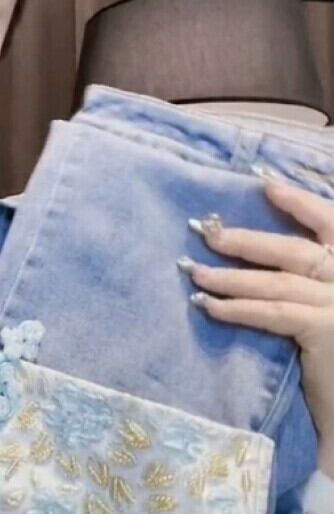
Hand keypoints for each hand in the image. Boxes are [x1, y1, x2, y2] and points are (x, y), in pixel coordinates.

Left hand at [184, 179, 333, 470]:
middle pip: (298, 249)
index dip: (300, 202)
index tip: (263, 183)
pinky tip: (207, 305)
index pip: (332, 224)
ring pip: (280, 280)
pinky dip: (238, 307)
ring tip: (193, 270)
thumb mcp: (326, 317)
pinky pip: (274, 313)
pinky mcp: (328, 330)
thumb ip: (306, 288)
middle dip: (248, 238)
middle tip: (205, 229)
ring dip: (231, 274)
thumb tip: (254, 267)